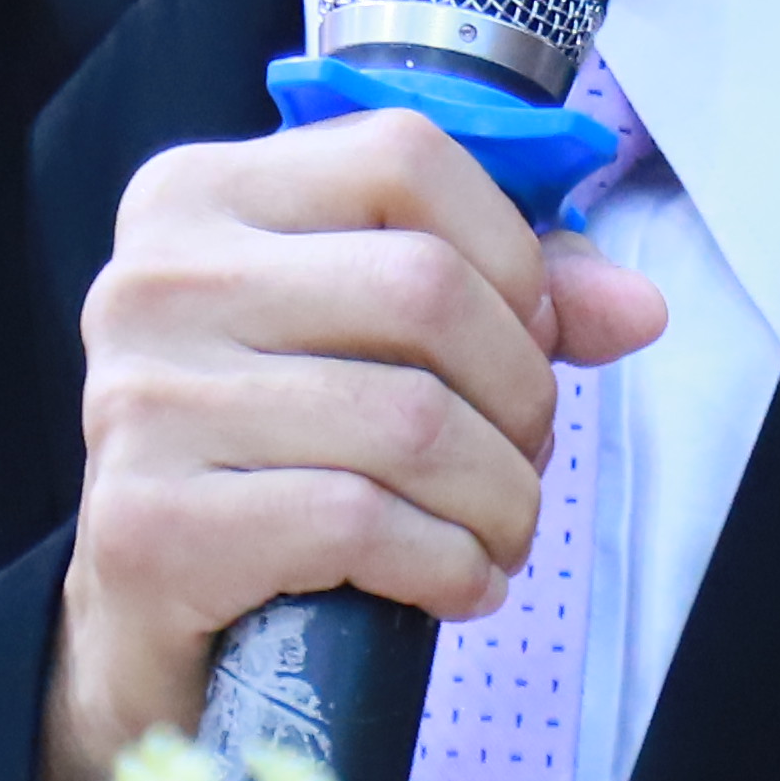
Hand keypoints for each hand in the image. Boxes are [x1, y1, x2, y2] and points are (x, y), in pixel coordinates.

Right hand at [44, 115, 670, 780]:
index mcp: (200, 195)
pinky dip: (448, 567)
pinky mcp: (153, 524)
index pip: (403, 157)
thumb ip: (503, 296)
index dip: (509, 254)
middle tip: (520, 456)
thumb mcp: (368, 342)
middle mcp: (155, 280)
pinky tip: (454, 585)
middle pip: (425, 289)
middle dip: (520, 393)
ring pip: (411, 421)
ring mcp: (145, 401)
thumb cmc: (273, 457)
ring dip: (500, 499)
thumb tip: (638, 307)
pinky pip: (361, 523)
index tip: (525, 337)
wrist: (141, 622)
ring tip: (498, 534)